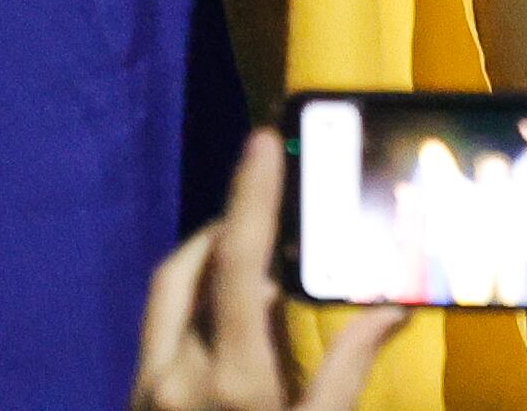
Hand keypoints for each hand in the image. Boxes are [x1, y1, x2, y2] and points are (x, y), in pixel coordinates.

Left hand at [133, 128, 408, 410]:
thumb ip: (346, 371)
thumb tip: (391, 308)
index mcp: (232, 379)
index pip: (237, 266)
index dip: (251, 196)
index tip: (263, 140)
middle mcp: (176, 372)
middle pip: (190, 266)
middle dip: (226, 228)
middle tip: (271, 218)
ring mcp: (146, 385)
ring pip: (167, 293)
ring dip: (204, 263)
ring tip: (253, 267)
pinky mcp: (135, 397)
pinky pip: (158, 329)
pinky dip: (191, 303)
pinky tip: (226, 319)